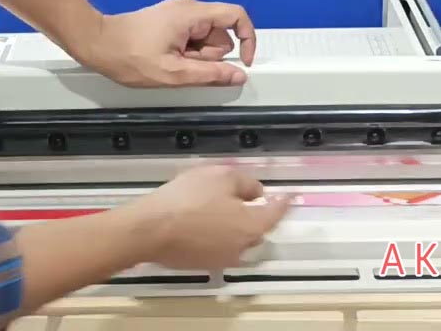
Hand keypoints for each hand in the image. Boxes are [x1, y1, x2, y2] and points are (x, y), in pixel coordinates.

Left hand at [82, 0, 257, 86]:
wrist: (97, 43)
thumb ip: (209, 74)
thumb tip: (237, 75)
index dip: (248, 39)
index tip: (243, 61)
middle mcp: (188, 7)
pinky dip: (186, 52)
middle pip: (221, 32)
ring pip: (206, 37)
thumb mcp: (173, 73)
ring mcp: (179, 12)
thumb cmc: (127, 55)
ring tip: (171, 62)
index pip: (237, 16)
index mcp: (192, 14)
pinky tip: (167, 58)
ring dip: (196, 56)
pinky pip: (192, 37)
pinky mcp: (171, 19)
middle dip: (210, 55)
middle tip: (184, 66)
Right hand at [121, 165, 291, 270]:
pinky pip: (218, 245)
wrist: (150, 230)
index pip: (276, 212)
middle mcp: (242, 248)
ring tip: (220, 207)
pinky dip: (217, 233)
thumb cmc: (189, 199)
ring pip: (237, 239)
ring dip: (234, 225)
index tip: (291, 195)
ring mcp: (221, 259)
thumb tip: (254, 193)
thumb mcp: (221, 176)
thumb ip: (246, 183)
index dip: (284, 200)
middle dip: (256, 214)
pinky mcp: (202, 264)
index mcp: (252, 226)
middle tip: (246, 196)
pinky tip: (201, 221)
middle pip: (257, 228)